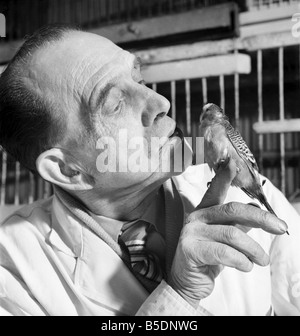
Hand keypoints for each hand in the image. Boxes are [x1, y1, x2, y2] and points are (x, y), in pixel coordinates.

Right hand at [169, 159, 287, 308]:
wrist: (187, 282)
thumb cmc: (208, 258)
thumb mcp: (225, 238)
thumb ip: (238, 223)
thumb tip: (256, 209)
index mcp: (204, 211)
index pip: (215, 190)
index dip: (225, 176)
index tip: (234, 162)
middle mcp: (196, 217)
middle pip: (233, 210)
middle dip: (261, 218)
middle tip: (280, 228)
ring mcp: (191, 232)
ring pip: (232, 234)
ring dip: (254, 249)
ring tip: (262, 260)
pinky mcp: (190, 249)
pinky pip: (224, 253)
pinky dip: (242, 261)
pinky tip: (246, 266)